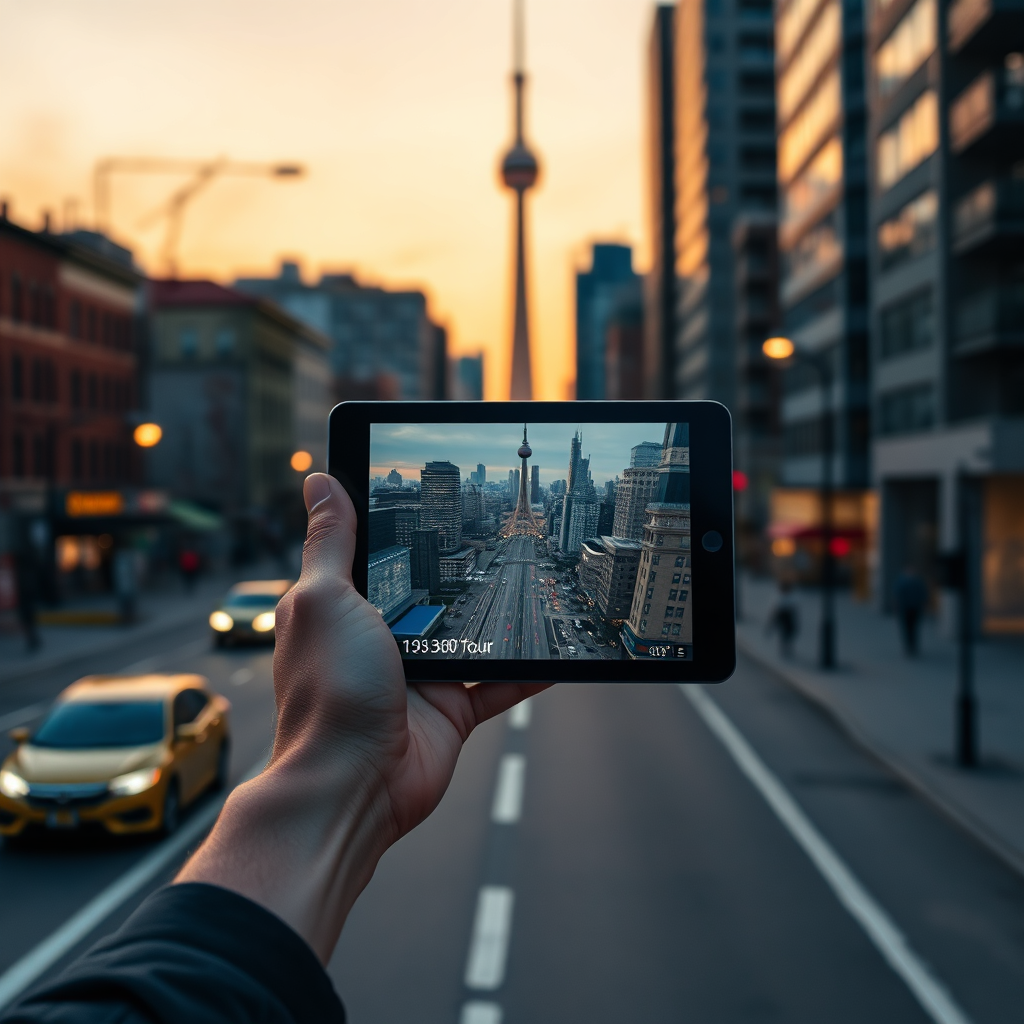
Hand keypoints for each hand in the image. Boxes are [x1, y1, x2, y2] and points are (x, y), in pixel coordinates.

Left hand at [178, 473, 548, 960]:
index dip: (401, 523)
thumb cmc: (328, 692)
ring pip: (472, 634)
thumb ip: (332, 542)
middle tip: (507, 529)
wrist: (352, 784)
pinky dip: (528, 670)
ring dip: (502, 614)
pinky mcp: (453, 709)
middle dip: (462, 568)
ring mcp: (420, 675)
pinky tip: (554, 649)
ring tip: (538, 578)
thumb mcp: (324, 598)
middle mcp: (382, 639)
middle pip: (431, 592)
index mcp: (345, 608)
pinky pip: (499, 684)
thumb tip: (319, 480)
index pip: (376, 553)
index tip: (437, 493)